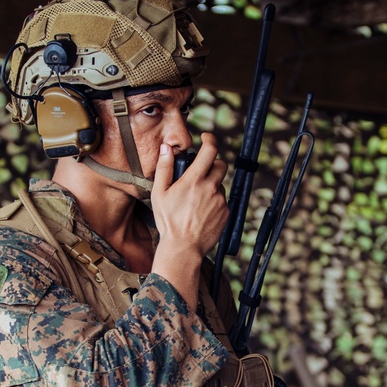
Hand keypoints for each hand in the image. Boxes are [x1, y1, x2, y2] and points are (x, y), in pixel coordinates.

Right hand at [150, 132, 228, 259]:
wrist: (183, 248)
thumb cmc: (168, 221)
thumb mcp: (159, 193)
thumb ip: (164, 168)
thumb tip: (166, 148)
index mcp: (194, 180)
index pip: (210, 150)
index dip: (210, 139)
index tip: (206, 138)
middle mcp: (211, 188)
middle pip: (221, 165)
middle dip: (212, 164)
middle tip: (200, 172)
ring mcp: (220, 201)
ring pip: (220, 185)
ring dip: (211, 186)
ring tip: (195, 202)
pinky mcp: (226, 213)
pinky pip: (222, 201)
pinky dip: (214, 202)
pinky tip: (201, 213)